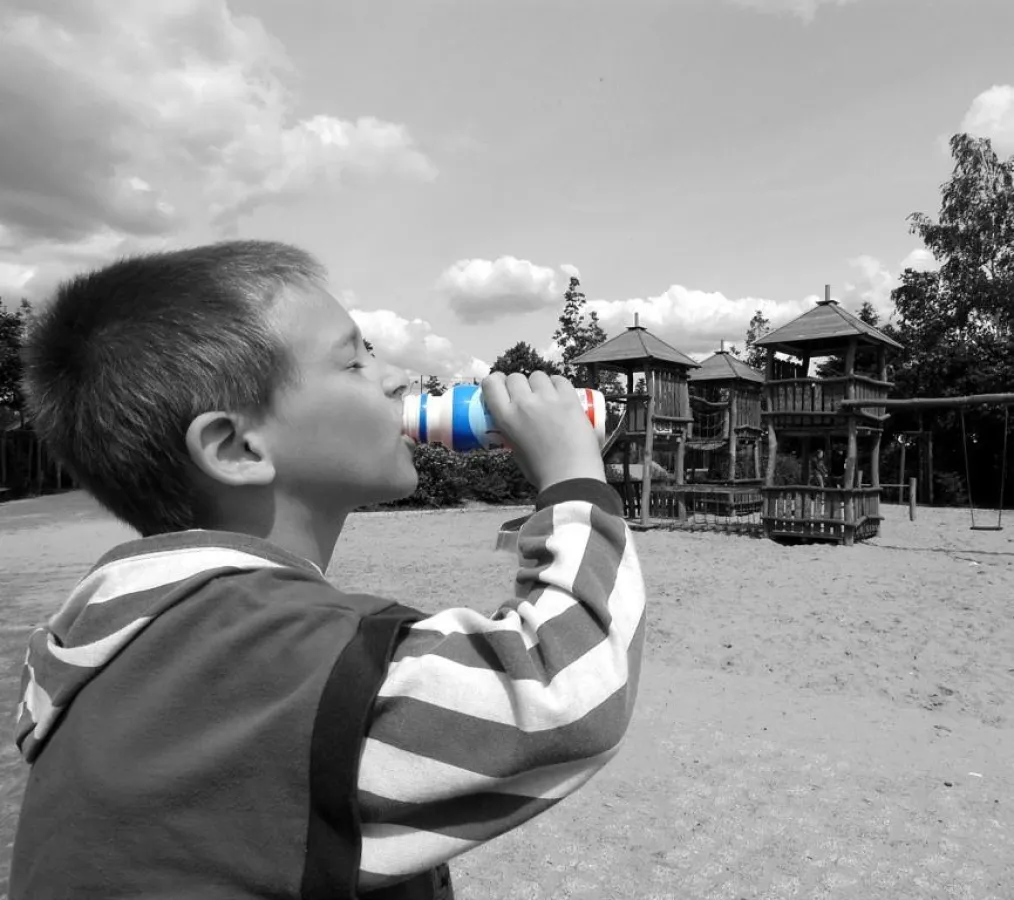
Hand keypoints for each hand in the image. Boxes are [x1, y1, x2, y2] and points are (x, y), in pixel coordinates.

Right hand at [481, 371, 605, 491]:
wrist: (570, 477)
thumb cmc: (542, 471)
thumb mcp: (514, 450)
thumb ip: (510, 430)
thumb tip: (515, 422)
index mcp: (506, 417)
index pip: (491, 384)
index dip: (496, 382)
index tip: (502, 386)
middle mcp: (523, 403)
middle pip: (515, 377)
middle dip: (520, 385)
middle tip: (528, 397)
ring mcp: (547, 398)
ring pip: (537, 375)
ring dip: (540, 384)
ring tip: (547, 397)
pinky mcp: (569, 398)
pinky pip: (559, 379)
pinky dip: (558, 385)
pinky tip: (561, 395)